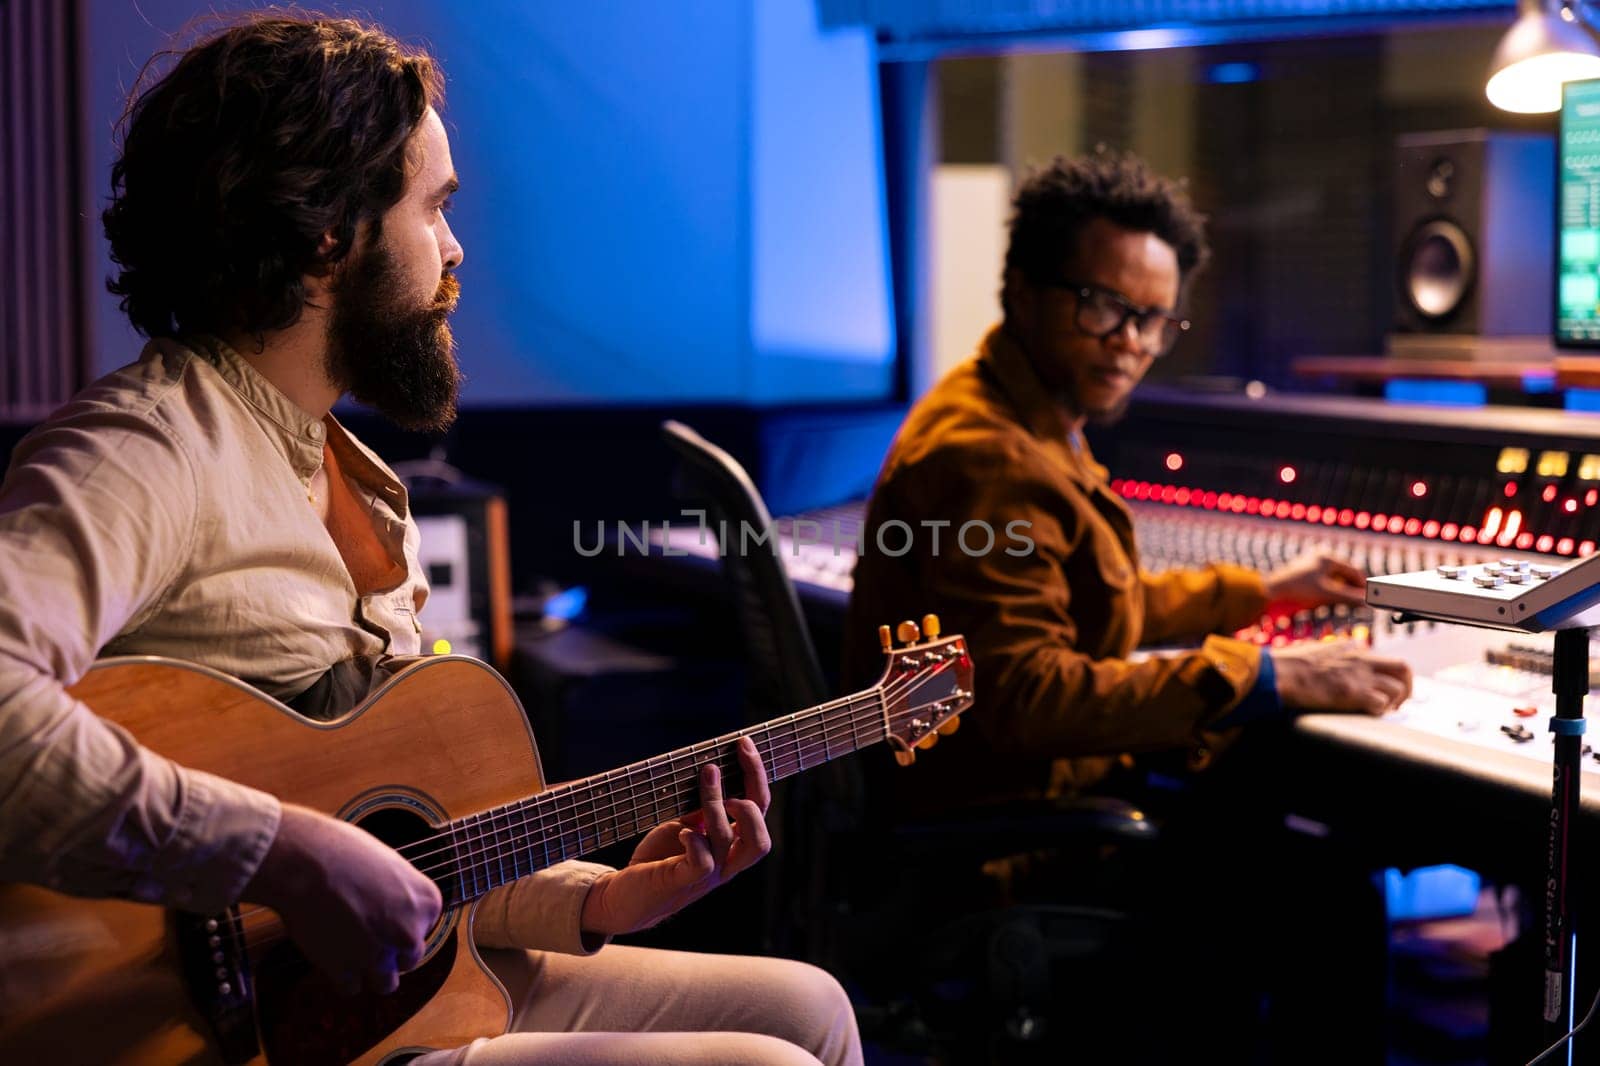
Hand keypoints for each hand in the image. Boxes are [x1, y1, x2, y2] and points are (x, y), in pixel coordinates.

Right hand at [241, 803, 440, 995]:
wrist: (305, 861)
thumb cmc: (342, 851)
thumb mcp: (388, 863)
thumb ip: (399, 893)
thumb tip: (393, 908)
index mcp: (426, 902)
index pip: (423, 928)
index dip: (400, 923)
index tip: (382, 914)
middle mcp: (409, 932)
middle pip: (409, 958)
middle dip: (390, 951)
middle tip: (366, 934)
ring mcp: (379, 955)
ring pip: (386, 984)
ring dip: (371, 972)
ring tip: (352, 952)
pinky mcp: (346, 971)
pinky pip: (352, 988)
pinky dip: (341, 976)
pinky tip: (332, 955)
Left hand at [579, 736, 772, 936]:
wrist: (628, 895)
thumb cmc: (659, 856)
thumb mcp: (684, 823)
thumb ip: (702, 806)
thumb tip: (711, 769)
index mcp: (731, 846)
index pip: (759, 810)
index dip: (756, 775)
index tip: (743, 743)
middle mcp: (726, 863)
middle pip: (761, 837)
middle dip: (754, 791)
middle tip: (732, 760)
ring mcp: (707, 876)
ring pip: (727, 839)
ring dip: (716, 802)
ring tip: (705, 775)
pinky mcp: (682, 882)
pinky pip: (703, 864)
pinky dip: (697, 842)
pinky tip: (683, 830)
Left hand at [1263, 551, 1365, 611]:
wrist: (1269, 591)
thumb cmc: (1298, 590)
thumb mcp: (1327, 594)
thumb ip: (1349, 597)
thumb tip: (1368, 601)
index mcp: (1328, 558)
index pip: (1354, 571)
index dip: (1363, 586)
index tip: (1370, 599)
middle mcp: (1320, 558)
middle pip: (1344, 574)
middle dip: (1353, 589)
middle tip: (1360, 604)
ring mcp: (1311, 564)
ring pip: (1334, 579)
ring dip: (1342, 591)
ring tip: (1346, 605)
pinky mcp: (1303, 573)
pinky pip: (1323, 581)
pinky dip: (1330, 590)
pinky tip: (1330, 601)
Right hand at [1272, 639, 1412, 714]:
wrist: (1280, 673)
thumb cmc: (1289, 664)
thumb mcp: (1315, 649)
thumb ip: (1330, 651)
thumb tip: (1328, 652)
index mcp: (1352, 649)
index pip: (1383, 658)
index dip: (1387, 676)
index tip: (1381, 688)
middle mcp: (1361, 660)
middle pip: (1403, 668)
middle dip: (1407, 687)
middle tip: (1397, 701)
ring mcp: (1360, 676)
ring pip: (1398, 688)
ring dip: (1393, 703)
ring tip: (1382, 711)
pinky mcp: (1354, 693)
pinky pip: (1382, 705)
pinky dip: (1379, 712)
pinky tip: (1367, 713)